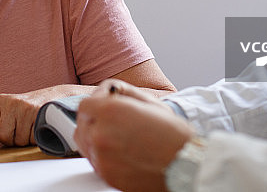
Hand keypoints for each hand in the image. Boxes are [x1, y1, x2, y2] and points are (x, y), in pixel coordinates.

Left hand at [0, 85, 93, 145]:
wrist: (59, 97)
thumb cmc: (32, 109)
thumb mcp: (11, 111)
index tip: (3, 138)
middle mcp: (10, 103)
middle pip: (3, 137)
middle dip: (14, 139)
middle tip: (23, 128)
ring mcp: (24, 108)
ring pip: (18, 140)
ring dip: (27, 139)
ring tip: (33, 126)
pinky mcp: (37, 114)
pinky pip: (31, 138)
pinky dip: (36, 137)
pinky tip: (39, 126)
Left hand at [74, 80, 195, 191]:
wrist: (185, 164)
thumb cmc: (172, 134)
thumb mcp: (148, 101)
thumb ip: (121, 91)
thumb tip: (108, 91)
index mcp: (110, 112)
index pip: (84, 105)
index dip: (95, 103)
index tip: (104, 105)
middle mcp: (101, 134)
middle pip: (81, 125)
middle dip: (94, 120)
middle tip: (111, 122)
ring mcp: (102, 157)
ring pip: (85, 144)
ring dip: (96, 137)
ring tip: (117, 137)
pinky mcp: (106, 175)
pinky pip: (94, 161)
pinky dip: (102, 155)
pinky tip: (120, 151)